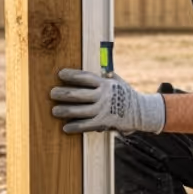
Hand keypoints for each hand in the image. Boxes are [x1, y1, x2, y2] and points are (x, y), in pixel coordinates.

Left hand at [49, 69, 165, 134]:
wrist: (140, 112)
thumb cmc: (124, 93)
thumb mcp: (116, 81)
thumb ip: (104, 75)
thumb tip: (92, 66)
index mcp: (105, 84)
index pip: (86, 78)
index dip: (72, 75)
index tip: (60, 74)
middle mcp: (103, 96)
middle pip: (80, 94)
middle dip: (64, 94)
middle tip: (52, 93)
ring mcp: (103, 110)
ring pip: (81, 111)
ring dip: (66, 111)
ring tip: (54, 111)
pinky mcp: (104, 123)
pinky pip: (87, 126)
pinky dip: (76, 127)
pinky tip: (65, 127)